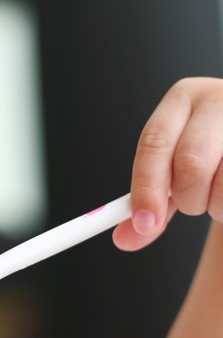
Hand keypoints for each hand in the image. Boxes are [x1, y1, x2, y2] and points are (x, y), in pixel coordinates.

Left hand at [113, 77, 222, 250]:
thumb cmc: (212, 152)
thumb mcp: (177, 169)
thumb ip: (153, 202)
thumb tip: (124, 240)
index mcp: (183, 98)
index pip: (154, 143)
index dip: (147, 187)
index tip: (145, 223)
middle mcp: (218, 97)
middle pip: (191, 163)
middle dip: (189, 198)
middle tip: (193, 205)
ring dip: (218, 206)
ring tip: (221, 195)